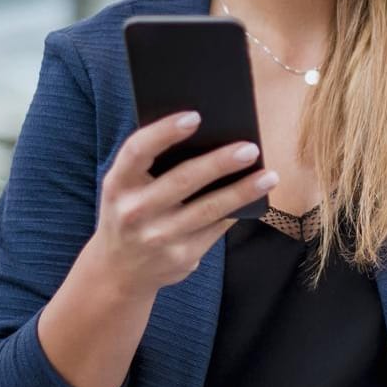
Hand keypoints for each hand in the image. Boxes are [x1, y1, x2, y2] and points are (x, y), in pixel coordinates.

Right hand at [89, 111, 276, 297]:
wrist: (119, 270)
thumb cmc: (132, 212)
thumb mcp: (127, 188)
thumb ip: (152, 165)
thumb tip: (209, 137)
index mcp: (117, 183)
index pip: (138, 150)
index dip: (165, 131)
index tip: (195, 116)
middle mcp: (133, 212)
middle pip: (182, 180)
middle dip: (219, 162)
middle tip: (250, 148)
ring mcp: (157, 237)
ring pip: (208, 209)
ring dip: (243, 191)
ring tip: (269, 175)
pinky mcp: (181, 257)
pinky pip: (216, 229)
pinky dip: (237, 211)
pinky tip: (256, 199)